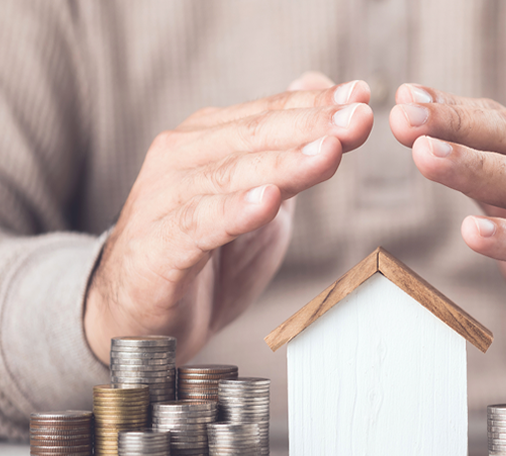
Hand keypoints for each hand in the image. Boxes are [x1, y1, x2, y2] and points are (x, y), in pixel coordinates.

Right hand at [85, 73, 374, 362]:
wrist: (142, 319)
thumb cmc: (204, 258)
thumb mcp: (259, 199)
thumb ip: (286, 149)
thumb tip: (317, 85)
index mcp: (204, 140)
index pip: (268, 113)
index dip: (316, 104)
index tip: (363, 97)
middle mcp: (180, 159)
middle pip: (253, 136)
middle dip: (311, 125)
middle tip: (358, 119)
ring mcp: (164, 201)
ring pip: (231, 175)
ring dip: (284, 164)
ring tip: (329, 152)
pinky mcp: (158, 247)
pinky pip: (200, 225)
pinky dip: (235, 212)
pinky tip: (268, 202)